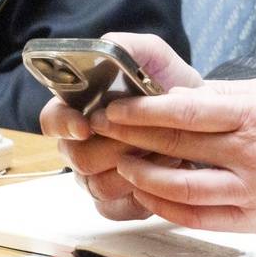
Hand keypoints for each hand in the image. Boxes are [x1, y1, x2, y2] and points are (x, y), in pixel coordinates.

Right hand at [40, 32, 202, 220]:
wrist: (203, 118)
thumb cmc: (170, 86)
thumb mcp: (152, 56)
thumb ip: (125, 46)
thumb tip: (104, 46)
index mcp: (79, 110)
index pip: (52, 120)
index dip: (64, 124)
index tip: (86, 125)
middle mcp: (80, 146)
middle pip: (77, 157)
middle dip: (116, 146)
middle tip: (148, 136)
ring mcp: (95, 178)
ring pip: (98, 185)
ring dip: (136, 168)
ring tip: (166, 151)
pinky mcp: (116, 204)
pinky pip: (115, 209)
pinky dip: (142, 195)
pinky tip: (163, 176)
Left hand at [94, 75, 255, 237]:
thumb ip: (233, 94)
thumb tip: (186, 94)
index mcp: (255, 114)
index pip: (186, 110)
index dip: (144, 110)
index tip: (116, 107)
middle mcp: (250, 151)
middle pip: (175, 145)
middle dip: (131, 137)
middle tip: (102, 131)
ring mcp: (250, 188)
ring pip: (180, 186)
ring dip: (143, 175)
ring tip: (121, 164)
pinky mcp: (253, 218)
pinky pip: (199, 216)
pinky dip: (168, 207)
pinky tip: (151, 196)